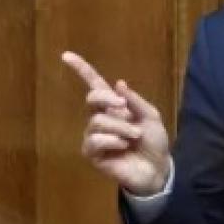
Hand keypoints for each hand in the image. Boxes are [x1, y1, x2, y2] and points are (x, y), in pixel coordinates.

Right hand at [62, 51, 170, 195]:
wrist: (157, 168)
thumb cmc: (153, 142)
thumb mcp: (150, 117)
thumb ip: (135, 101)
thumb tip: (118, 83)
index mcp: (114, 107)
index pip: (95, 85)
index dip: (81, 70)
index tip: (66, 55)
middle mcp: (101, 119)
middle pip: (92, 99)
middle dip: (106, 99)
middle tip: (123, 107)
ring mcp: (94, 136)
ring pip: (97, 121)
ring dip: (120, 127)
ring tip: (134, 137)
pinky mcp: (92, 154)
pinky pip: (94, 140)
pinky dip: (112, 141)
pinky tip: (123, 146)